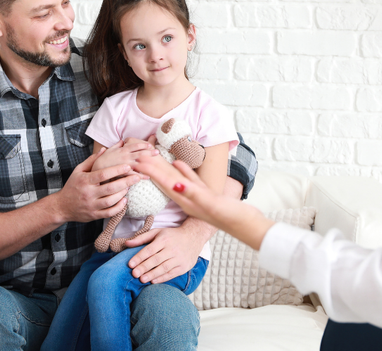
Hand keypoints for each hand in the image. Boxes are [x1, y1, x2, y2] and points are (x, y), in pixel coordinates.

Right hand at [55, 149, 142, 222]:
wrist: (61, 206)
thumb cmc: (72, 186)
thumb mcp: (78, 171)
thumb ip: (92, 160)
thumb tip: (104, 149)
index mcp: (85, 181)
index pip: (103, 174)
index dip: (116, 170)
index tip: (127, 166)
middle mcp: (88, 193)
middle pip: (110, 188)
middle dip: (125, 182)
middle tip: (137, 177)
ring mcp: (91, 205)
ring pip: (111, 201)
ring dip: (122, 194)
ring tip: (129, 187)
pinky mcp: (94, 215)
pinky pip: (109, 212)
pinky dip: (119, 207)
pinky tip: (124, 201)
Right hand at [93, 139, 157, 173]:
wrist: (96, 169)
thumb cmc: (102, 159)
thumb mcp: (109, 150)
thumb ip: (116, 145)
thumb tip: (121, 141)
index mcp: (122, 150)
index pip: (134, 145)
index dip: (142, 144)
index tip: (150, 144)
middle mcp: (124, 156)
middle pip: (139, 153)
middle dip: (149, 152)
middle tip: (157, 152)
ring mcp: (124, 164)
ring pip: (138, 163)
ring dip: (147, 163)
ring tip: (155, 164)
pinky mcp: (122, 173)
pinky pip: (133, 174)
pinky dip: (141, 176)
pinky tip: (147, 177)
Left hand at [125, 226, 201, 283]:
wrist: (194, 237)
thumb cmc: (172, 235)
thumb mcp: (157, 232)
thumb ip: (142, 238)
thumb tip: (127, 243)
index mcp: (164, 239)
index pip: (150, 249)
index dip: (139, 257)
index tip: (130, 264)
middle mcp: (172, 248)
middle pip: (156, 260)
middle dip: (144, 267)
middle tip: (134, 274)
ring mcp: (179, 258)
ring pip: (164, 268)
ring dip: (152, 274)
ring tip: (142, 279)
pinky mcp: (184, 266)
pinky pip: (172, 274)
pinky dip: (162, 278)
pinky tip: (153, 281)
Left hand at [135, 156, 272, 249]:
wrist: (245, 225)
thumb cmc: (228, 215)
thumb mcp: (209, 203)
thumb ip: (192, 192)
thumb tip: (174, 183)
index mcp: (186, 200)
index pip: (163, 182)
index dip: (150, 171)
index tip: (137, 160)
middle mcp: (187, 198)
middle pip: (164, 180)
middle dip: (151, 168)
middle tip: (136, 156)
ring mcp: (195, 197)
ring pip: (174, 179)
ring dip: (162, 168)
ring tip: (151, 157)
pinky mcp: (204, 196)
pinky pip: (189, 180)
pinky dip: (182, 171)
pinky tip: (177, 163)